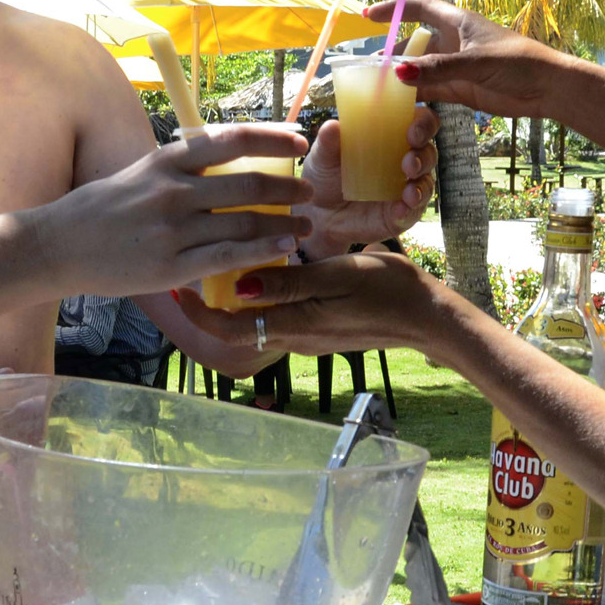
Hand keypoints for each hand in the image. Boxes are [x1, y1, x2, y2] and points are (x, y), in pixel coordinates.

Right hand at [37, 123, 311, 296]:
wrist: (56, 245)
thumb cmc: (98, 210)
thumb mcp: (138, 173)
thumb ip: (178, 168)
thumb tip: (221, 157)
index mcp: (166, 161)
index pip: (230, 139)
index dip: (271, 136)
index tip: (300, 139)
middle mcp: (172, 191)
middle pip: (247, 183)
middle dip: (286, 188)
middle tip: (309, 192)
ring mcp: (172, 230)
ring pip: (243, 222)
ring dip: (282, 223)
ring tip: (304, 226)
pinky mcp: (169, 266)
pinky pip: (226, 257)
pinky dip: (261, 251)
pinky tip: (284, 249)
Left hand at [169, 252, 449, 357]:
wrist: (428, 318)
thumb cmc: (389, 291)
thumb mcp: (339, 276)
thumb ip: (290, 283)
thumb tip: (240, 288)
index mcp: (296, 325)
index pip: (231, 329)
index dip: (199, 313)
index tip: (177, 289)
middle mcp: (295, 337)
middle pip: (237, 330)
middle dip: (208, 308)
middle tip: (187, 275)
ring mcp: (308, 336)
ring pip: (256, 324)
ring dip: (233, 302)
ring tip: (216, 266)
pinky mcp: (319, 330)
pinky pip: (278, 318)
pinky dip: (260, 300)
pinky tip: (260, 272)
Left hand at [298, 107, 436, 254]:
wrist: (320, 214)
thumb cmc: (326, 175)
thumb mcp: (323, 157)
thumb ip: (328, 141)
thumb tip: (333, 126)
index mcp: (391, 136)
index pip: (419, 121)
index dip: (423, 122)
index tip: (412, 129)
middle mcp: (405, 159)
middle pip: (428, 151)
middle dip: (424, 154)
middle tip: (408, 161)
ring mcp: (406, 187)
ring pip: (426, 181)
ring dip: (420, 183)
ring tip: (407, 190)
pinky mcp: (402, 213)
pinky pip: (414, 211)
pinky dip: (409, 209)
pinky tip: (399, 209)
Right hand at [367, 0, 576, 119]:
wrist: (548, 88)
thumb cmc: (517, 62)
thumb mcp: (475, 63)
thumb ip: (437, 69)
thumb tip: (399, 72)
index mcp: (458, 23)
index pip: (420, 9)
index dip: (394, 9)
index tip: (368, 16)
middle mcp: (454, 43)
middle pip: (415, 44)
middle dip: (393, 52)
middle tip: (368, 68)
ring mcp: (456, 68)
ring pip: (421, 70)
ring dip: (402, 78)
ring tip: (377, 89)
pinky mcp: (462, 90)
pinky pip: (431, 91)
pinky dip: (415, 96)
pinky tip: (398, 104)